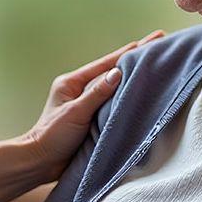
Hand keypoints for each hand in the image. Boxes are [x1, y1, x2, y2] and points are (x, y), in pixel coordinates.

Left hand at [24, 30, 163, 180]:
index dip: (130, 51)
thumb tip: (117, 73)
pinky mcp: (92, 119)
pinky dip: (127, 98)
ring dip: (133, 78)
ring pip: (115, 87)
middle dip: (135, 60)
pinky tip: (141, 94)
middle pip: (113, 72)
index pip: (107, 63)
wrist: (41, 163)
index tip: (153, 39)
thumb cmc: (52, 136)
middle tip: (160, 47)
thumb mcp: (75, 112)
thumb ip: (96, 94)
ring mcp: (87, 104)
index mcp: (73, 82)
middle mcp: (81, 90)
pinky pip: (113, 104)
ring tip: (156, 67)